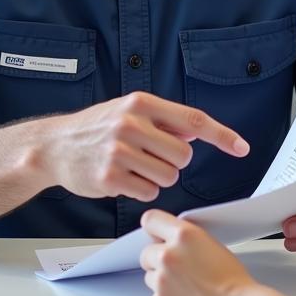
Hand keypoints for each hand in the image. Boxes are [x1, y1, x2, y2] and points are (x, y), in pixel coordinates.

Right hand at [41, 92, 249, 200]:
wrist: (54, 146)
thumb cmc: (97, 128)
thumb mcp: (128, 110)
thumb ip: (163, 120)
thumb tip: (197, 130)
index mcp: (141, 104)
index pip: (193, 120)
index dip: (222, 135)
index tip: (242, 147)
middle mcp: (131, 124)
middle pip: (183, 155)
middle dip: (173, 161)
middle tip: (150, 156)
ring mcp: (119, 151)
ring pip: (168, 176)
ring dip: (156, 176)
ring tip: (133, 165)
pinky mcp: (110, 177)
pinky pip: (148, 192)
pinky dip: (140, 189)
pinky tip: (122, 178)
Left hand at [140, 210, 255, 295]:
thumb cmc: (232, 280)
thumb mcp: (211, 244)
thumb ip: (186, 239)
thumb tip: (170, 241)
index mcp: (184, 235)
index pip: (150, 220)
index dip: (153, 229)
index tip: (156, 236)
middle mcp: (168, 255)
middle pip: (147, 252)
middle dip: (158, 259)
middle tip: (177, 268)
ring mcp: (161, 280)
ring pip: (149, 275)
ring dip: (161, 279)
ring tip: (185, 286)